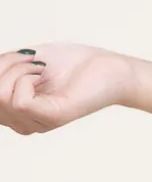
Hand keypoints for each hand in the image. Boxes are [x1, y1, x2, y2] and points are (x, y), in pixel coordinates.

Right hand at [0, 44, 131, 134]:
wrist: (110, 68)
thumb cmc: (71, 63)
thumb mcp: (24, 61)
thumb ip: (2, 70)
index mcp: (14, 112)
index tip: (18, 58)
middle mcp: (22, 123)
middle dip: (3, 66)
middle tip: (31, 59)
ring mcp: (37, 123)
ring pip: (0, 95)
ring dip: (16, 68)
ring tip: (39, 66)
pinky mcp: (52, 118)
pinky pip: (19, 100)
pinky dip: (25, 77)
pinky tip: (43, 74)